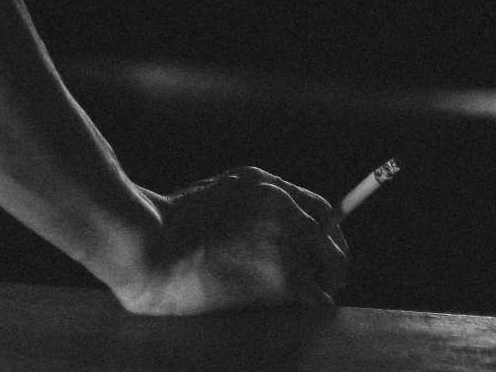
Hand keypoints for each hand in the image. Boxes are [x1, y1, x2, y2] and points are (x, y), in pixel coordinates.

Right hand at [114, 166, 346, 315]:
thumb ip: (268, 196)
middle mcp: (289, 217)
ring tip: (310, 293)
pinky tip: (303, 307)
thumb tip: (299, 216)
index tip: (326, 247)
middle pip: (335, 247)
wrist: (159, 250)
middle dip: (333, 262)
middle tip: (326, 277)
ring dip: (324, 284)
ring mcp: (289, 250)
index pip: (324, 212)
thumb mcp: (228, 188)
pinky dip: (315, 304)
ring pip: (332, 274)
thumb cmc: (183, 218)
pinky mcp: (283, 282)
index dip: (329, 232)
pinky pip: (317, 299)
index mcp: (274, 191)